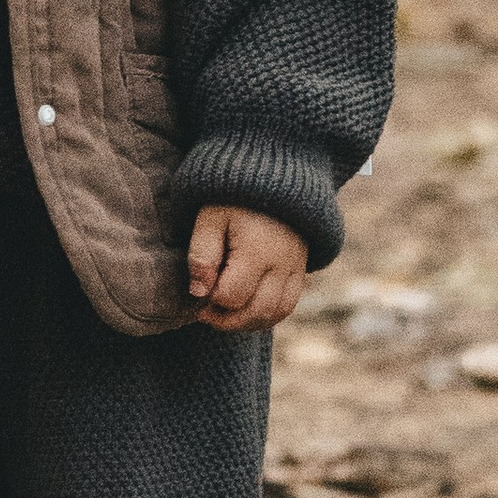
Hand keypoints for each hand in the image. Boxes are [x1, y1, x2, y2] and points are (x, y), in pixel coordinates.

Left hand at [186, 203, 308, 332]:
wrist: (273, 175)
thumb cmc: (235, 196)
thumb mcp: (210, 216)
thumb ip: (202, 253)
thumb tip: (198, 291)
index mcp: (257, 250)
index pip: (231, 296)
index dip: (209, 301)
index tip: (196, 291)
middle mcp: (282, 264)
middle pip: (255, 312)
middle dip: (226, 320)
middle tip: (205, 312)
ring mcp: (296, 268)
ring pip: (275, 314)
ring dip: (246, 323)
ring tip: (223, 313)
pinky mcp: (301, 270)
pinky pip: (287, 306)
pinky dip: (266, 315)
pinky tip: (245, 309)